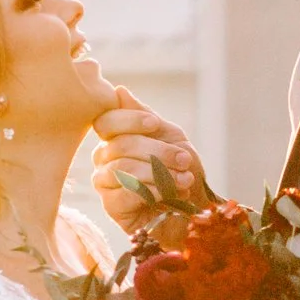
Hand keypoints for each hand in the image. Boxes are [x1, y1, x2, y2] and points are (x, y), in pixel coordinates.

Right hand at [91, 86, 206, 234]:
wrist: (196, 208)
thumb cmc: (182, 170)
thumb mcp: (170, 137)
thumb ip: (144, 115)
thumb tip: (118, 91)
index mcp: (115, 138)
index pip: (106, 121)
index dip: (129, 120)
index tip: (155, 123)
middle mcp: (104, 159)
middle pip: (120, 146)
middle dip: (157, 151)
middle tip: (184, 160)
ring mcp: (105, 183)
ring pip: (123, 169)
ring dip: (160, 174)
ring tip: (184, 179)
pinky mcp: (112, 208)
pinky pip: (126, 194)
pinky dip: (155, 192)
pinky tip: (172, 195)